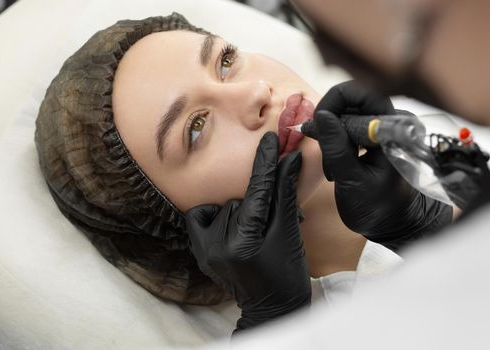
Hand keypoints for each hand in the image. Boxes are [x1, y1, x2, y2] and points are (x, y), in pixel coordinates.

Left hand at [185, 132, 310, 332]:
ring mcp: (204, 251)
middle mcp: (217, 246)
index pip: (256, 192)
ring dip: (242, 212)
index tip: (270, 138)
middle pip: (240, 200)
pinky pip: (203, 219)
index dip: (265, 163)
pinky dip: (218, 217)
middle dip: (259, 205)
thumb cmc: (288, 273)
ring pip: (224, 208)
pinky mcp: (199, 252)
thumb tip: (290, 158)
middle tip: (275, 224)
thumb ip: (285, 193)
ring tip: (257, 232)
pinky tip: (234, 228)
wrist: (272, 308)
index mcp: (243, 242)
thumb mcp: (290, 232)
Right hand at [315, 81, 452, 250]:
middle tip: (322, 150)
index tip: (317, 124)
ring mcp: (385, 128)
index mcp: (394, 131)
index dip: (333, 103)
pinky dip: (337, 142)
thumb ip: (336, 147)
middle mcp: (393, 123)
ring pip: (347, 114)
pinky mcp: (376, 136)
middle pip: (351, 101)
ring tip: (333, 169)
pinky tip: (337, 165)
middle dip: (330, 125)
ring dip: (333, 137)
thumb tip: (321, 115)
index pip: (361, 94)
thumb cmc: (379, 208)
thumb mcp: (351, 181)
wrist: (396, 223)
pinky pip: (350, 126)